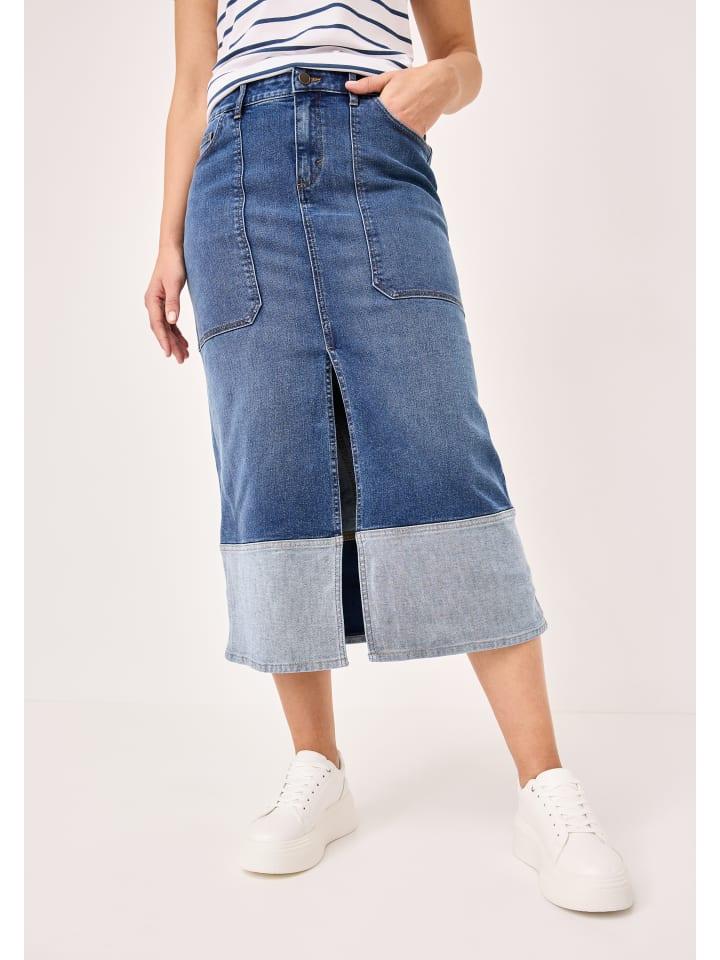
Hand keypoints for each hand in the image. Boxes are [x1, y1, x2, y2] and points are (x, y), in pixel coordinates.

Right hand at [144, 246, 189, 363]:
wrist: (173, 250)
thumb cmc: (173, 264)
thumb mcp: (174, 283)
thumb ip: (173, 303)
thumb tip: (171, 321)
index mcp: (152, 300)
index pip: (158, 325)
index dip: (164, 340)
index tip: (170, 353)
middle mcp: (153, 304)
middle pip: (162, 329)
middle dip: (171, 345)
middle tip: (181, 360)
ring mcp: (159, 304)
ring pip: (166, 328)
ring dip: (174, 341)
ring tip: (184, 356)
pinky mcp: (166, 303)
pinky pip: (170, 322)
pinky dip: (176, 333)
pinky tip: (184, 342)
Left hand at [345, 60, 459, 137]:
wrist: (442, 83)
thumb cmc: (414, 79)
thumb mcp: (390, 77)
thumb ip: (368, 84)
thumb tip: (348, 86)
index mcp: (388, 105)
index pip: (366, 121)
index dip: (357, 127)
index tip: (349, 132)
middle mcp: (397, 120)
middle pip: (376, 135)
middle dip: (367, 139)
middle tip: (356, 143)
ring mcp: (408, 130)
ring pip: (389, 141)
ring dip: (381, 143)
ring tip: (371, 146)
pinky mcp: (417, 136)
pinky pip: (402, 143)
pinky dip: (394, 143)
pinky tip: (387, 144)